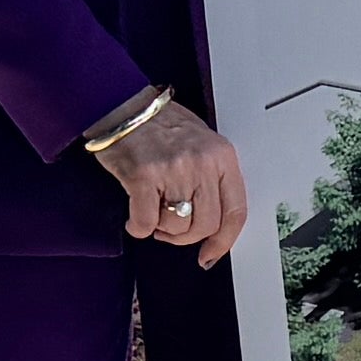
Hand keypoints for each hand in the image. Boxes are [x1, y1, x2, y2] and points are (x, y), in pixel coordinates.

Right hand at [90, 99, 248, 262]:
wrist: (124, 106)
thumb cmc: (160, 124)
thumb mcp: (202, 144)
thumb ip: (212, 178)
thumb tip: (213, 223)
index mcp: (222, 156)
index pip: (236, 211)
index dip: (224, 240)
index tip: (211, 253)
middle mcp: (202, 163)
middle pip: (206, 225)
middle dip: (185, 236)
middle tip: (169, 228)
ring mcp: (174, 169)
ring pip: (177, 226)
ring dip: (161, 228)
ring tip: (152, 210)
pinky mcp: (144, 176)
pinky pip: (146, 222)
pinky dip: (138, 226)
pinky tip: (135, 216)